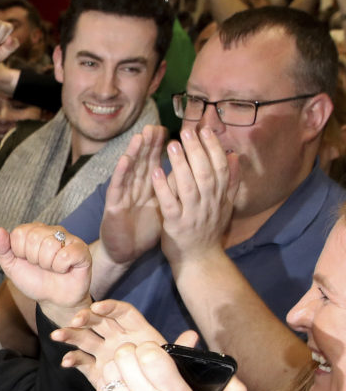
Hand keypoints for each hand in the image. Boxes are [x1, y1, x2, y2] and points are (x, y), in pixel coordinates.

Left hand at [0, 224, 91, 324]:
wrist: (54, 300)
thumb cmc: (35, 281)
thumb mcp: (11, 267)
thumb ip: (2, 249)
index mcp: (33, 231)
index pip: (19, 233)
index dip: (20, 252)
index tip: (28, 261)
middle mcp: (51, 231)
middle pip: (34, 237)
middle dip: (34, 259)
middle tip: (41, 266)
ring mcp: (68, 239)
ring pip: (50, 245)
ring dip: (47, 264)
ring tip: (53, 268)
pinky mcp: (81, 250)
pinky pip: (66, 255)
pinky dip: (61, 268)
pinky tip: (64, 269)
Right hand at [52, 298, 187, 385]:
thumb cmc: (167, 375)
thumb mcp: (174, 361)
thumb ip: (179, 348)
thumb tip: (193, 336)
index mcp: (137, 331)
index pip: (122, 312)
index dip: (110, 307)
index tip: (98, 307)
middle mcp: (119, 338)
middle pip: (99, 322)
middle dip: (85, 318)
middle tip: (74, 321)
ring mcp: (105, 353)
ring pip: (86, 338)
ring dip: (71, 335)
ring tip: (58, 336)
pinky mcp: (96, 369)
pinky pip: (82, 361)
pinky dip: (73, 360)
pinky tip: (66, 363)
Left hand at [96, 341, 245, 390]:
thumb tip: (232, 372)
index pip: (151, 353)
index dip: (150, 348)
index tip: (154, 356)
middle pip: (126, 355)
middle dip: (132, 353)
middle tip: (139, 362)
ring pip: (110, 368)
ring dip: (118, 366)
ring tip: (128, 375)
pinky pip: (101, 386)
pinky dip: (109, 383)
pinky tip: (120, 390)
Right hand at [98, 125, 166, 266]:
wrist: (125, 252)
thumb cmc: (145, 230)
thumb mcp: (165, 207)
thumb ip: (174, 189)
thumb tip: (192, 172)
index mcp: (149, 188)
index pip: (156, 163)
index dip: (163, 147)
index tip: (172, 131)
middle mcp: (135, 188)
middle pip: (143, 162)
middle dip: (149, 144)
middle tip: (155, 126)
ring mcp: (123, 195)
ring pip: (129, 170)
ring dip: (134, 152)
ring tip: (140, 136)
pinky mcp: (113, 207)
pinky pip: (117, 188)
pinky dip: (120, 174)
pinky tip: (124, 160)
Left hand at [154, 126, 239, 266]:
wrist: (200, 260)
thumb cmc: (209, 230)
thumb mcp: (225, 206)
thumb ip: (230, 182)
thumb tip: (236, 157)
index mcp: (220, 196)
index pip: (219, 166)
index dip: (213, 147)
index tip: (205, 129)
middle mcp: (209, 203)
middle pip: (204, 172)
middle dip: (196, 150)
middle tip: (187, 131)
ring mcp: (193, 214)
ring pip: (188, 185)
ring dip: (180, 164)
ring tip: (171, 145)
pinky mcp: (176, 224)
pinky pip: (169, 203)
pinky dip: (163, 187)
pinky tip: (155, 172)